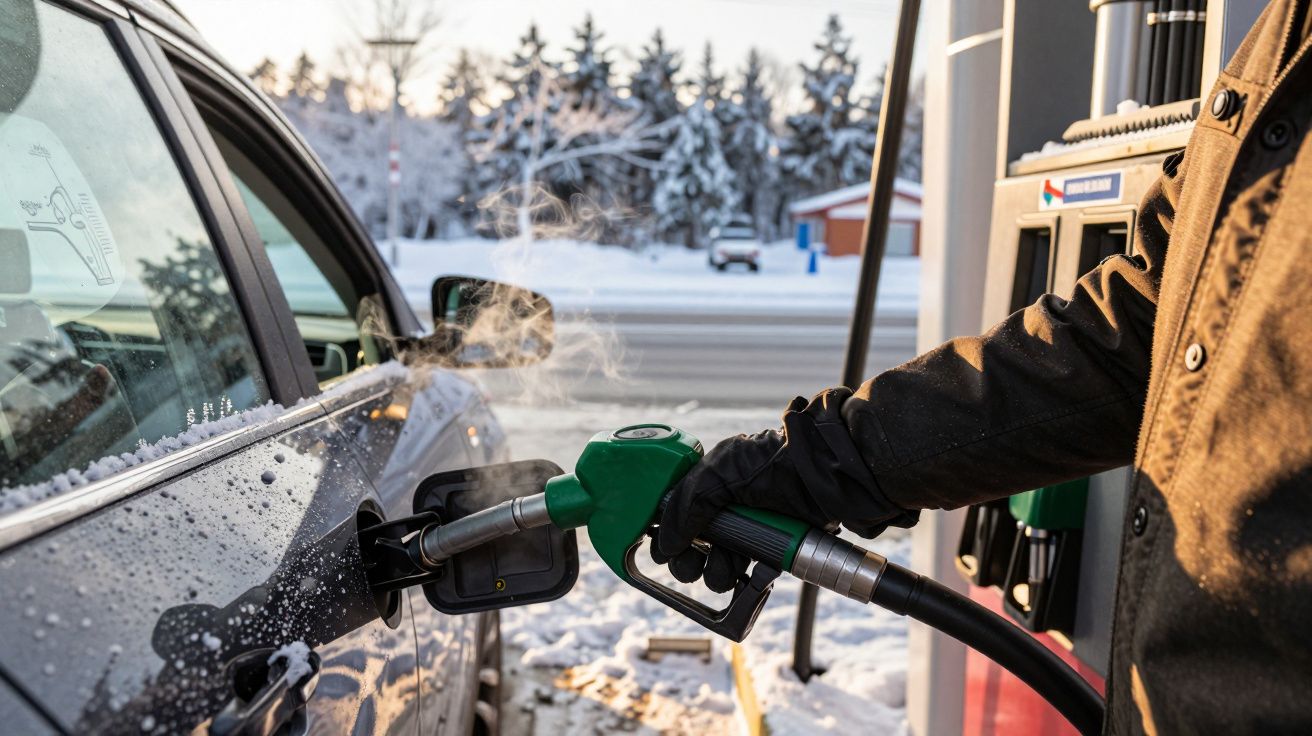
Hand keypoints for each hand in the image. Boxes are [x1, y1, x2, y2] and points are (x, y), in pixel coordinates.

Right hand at [652, 389, 918, 591]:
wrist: (822, 478)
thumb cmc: (773, 462)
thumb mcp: (718, 473)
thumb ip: (685, 505)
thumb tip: (664, 543)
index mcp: (710, 484)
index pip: (676, 516)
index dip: (669, 536)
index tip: (665, 551)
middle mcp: (726, 508)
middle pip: (693, 546)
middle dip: (690, 561)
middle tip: (692, 565)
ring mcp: (748, 530)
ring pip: (717, 565)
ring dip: (714, 573)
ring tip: (726, 567)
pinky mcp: (770, 550)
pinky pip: (745, 574)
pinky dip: (740, 579)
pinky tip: (744, 574)